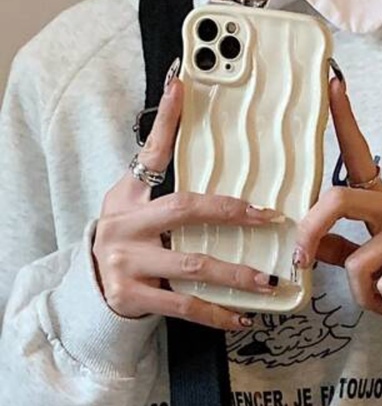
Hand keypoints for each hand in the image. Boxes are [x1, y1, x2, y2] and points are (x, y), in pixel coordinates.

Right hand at [92, 66, 286, 330]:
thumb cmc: (127, 243)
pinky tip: (241, 317)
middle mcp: (125, 224)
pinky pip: (185, 304)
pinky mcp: (133, 296)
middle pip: (184, 210)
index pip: (149, 151)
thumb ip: (158, 177)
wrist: (89, 291)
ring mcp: (128, 262)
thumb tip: (183, 121)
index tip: (181, 87)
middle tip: (268, 218)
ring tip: (268, 280)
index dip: (165, 119)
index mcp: (128, 196)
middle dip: (230, 212)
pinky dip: (216, 314)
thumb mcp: (132, 205)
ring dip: (236, 274)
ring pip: (193, 264)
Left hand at [292, 73, 381, 315]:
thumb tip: (310, 248)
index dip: (343, 119)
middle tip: (301, 260)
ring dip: (366, 296)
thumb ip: (343, 249)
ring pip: (357, 265)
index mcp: (380, 201)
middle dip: (310, 232)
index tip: (332, 81)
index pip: (358, 155)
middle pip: (337, 201)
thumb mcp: (374, 261)